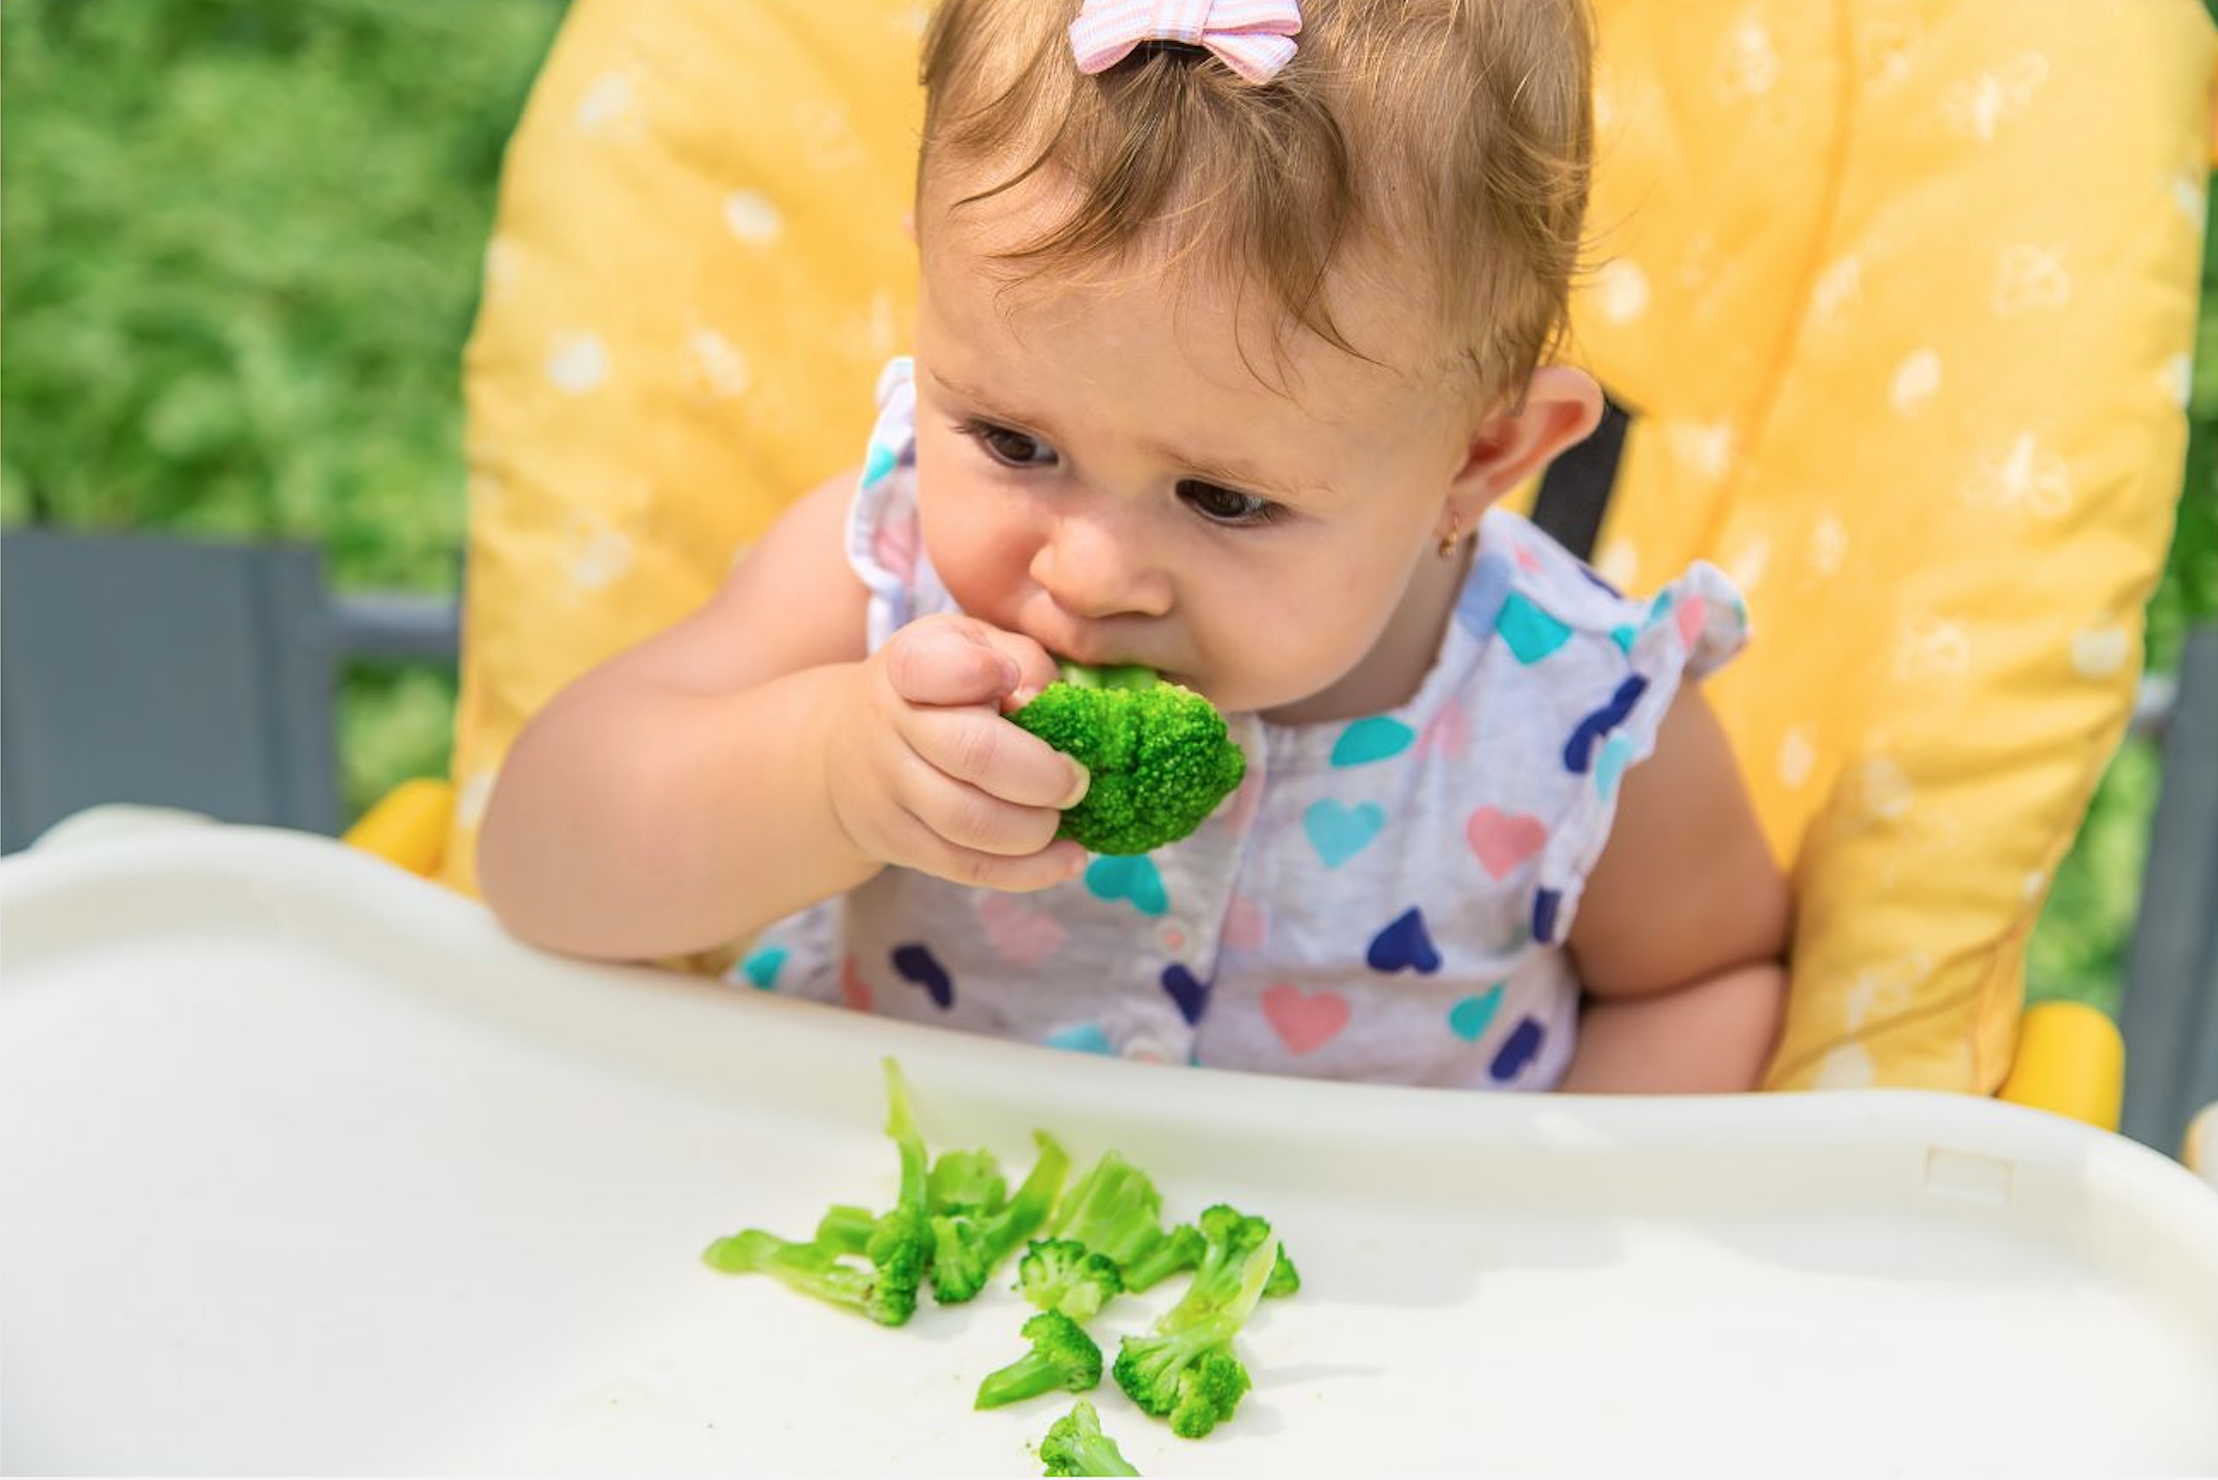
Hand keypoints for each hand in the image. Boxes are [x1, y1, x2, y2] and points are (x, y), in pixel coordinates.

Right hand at [825, 614, 1090, 890]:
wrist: (849, 750)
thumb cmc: (939, 689)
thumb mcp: (973, 647)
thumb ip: (1022, 659)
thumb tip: (1044, 698)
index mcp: (912, 666)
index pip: (933, 668)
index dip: (979, 674)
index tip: (1009, 678)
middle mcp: (892, 725)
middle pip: (972, 754)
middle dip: (1042, 774)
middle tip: (1075, 779)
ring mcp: (892, 789)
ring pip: (971, 823)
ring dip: (1036, 829)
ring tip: (1064, 818)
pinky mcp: (902, 842)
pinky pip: (968, 867)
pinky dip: (1029, 871)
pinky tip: (1067, 860)